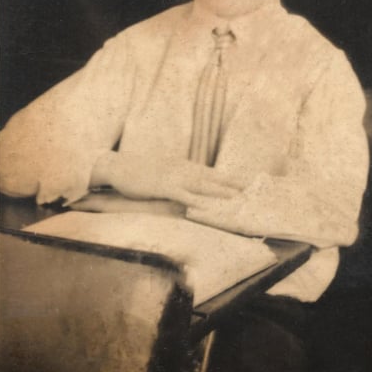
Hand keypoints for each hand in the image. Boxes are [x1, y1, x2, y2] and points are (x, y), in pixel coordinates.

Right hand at [91, 152, 245, 205]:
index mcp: (183, 166)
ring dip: (220, 191)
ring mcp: (173, 177)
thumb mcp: (161, 171)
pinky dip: (195, 200)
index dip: (231, 178)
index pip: (212, 172)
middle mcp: (182, 169)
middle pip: (213, 177)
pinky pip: (182, 194)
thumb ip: (177, 178)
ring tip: (239, 197)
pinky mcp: (162, 186)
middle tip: (255, 189)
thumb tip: (190, 188)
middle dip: (234, 183)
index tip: (250, 182)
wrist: (116, 166)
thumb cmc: (137, 171)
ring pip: (202, 185)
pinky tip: (206, 206)